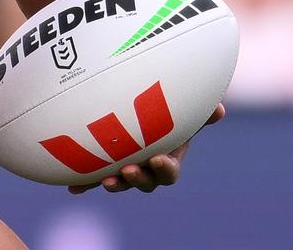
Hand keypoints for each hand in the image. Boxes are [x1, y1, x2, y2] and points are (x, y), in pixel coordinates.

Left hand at [68, 103, 224, 194]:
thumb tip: (219, 110)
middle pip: (145, 182)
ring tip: (106, 181)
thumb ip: (198, 109)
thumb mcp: (182, 106)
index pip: (169, 171)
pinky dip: (84, 183)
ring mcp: (124, 166)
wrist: (137, 104)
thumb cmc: (166, 105)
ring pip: (120, 182)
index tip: (159, 159)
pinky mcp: (103, 165)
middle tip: (128, 170)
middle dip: (138, 179)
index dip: (165, 169)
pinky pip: (94, 176)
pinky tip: (73, 188)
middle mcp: (146, 166)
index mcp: (167, 156)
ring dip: (114, 184)